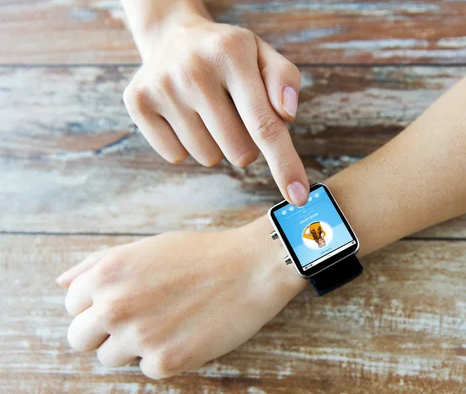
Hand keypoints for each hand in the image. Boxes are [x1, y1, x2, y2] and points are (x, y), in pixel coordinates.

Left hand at [55, 222, 306, 378]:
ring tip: (168, 322)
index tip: (125, 300)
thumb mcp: (145, 248)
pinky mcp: (166, 362)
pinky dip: (165, 356)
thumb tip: (62, 282)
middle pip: (79, 339)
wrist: (252, 268)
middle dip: (103, 331)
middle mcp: (115, 306)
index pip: (72, 305)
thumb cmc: (201, 254)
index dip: (98, 303)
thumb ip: (97, 264)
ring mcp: (139, 337)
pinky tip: (187, 332)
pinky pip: (147, 369)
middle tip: (139, 318)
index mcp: (106, 274)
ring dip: (133, 345)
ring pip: (110, 358)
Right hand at [123, 12, 308, 204]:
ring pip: (209, 157)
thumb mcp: (263, 55)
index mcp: (232, 53)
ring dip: (216, 144)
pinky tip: (184, 114)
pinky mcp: (137, 103)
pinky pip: (176, 156)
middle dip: (247, 143)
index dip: (284, 165)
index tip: (299, 197)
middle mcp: (193, 69)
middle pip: (240, 152)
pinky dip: (187, 145)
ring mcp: (161, 87)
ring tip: (208, 109)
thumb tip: (286, 115)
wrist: (174, 36)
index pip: (264, 124)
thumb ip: (284, 80)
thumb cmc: (229, 55)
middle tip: (234, 112)